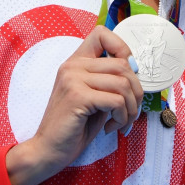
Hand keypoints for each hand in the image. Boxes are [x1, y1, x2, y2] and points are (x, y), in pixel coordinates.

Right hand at [6, 25, 142, 184]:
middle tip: (130, 111)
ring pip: (123, 83)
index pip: (102, 34)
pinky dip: (122, 117)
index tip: (127, 75)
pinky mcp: (78, 97)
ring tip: (122, 121)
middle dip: (136, 91)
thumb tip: (136, 71)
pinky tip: (112, 127)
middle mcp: (73, 66)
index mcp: (76, 62)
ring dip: (131, 107)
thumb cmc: (74, 126)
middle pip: (122, 64)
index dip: (122, 49)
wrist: (48, 150)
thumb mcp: (94, 96)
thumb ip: (108, 80)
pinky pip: (116, 100)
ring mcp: (73, 79)